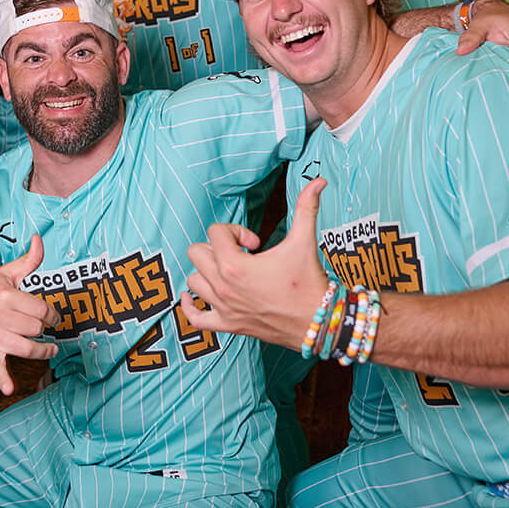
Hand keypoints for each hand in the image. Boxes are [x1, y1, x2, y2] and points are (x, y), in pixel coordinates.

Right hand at [0, 235, 55, 394]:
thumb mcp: (6, 274)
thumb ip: (28, 260)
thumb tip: (39, 239)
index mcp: (5, 295)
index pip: (41, 309)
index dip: (52, 315)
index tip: (53, 318)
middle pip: (36, 328)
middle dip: (42, 329)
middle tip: (43, 329)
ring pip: (27, 348)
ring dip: (42, 351)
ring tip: (49, 350)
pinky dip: (4, 380)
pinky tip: (10, 388)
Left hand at [180, 179, 329, 345]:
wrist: (318, 323)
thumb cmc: (309, 283)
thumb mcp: (304, 241)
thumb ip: (306, 207)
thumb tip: (318, 181)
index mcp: (235, 265)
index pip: (215, 232)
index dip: (235, 231)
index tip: (255, 243)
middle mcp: (223, 287)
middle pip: (197, 252)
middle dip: (217, 247)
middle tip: (240, 254)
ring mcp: (223, 307)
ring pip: (193, 280)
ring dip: (207, 272)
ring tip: (230, 272)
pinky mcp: (227, 325)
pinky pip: (194, 319)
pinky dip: (190, 307)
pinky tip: (194, 297)